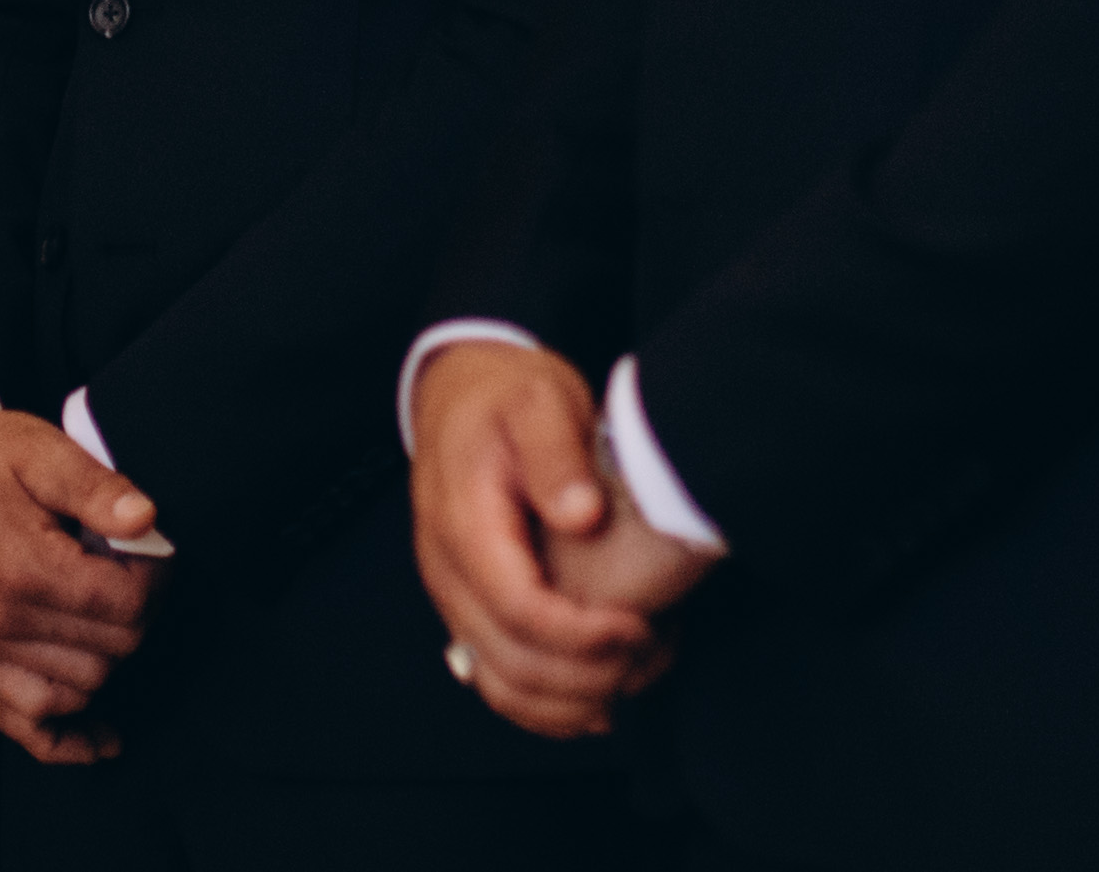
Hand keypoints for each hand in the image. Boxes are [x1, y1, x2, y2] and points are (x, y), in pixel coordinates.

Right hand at [0, 398, 165, 767]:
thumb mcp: (43, 450)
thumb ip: (96, 486)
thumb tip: (145, 520)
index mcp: (23, 567)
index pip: (126, 606)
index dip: (155, 577)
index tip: (149, 551)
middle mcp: (0, 619)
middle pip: (113, 650)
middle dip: (137, 612)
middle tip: (130, 572)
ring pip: (84, 686)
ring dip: (109, 653)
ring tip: (103, 608)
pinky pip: (25, 721)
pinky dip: (66, 734)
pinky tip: (99, 736)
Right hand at [409, 339, 694, 740]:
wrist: (459, 394)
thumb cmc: (507, 397)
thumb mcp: (538, 401)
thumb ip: (557, 453)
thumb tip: (582, 515)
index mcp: (464, 524)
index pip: (518, 610)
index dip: (583, 635)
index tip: (641, 625)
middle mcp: (447, 571)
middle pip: (509, 662)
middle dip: (586, 676)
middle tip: (651, 654)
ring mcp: (451, 595)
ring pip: (497, 684)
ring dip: (567, 704)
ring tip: (632, 681)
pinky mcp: (465, 607)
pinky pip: (493, 677)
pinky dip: (545, 705)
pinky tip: (596, 702)